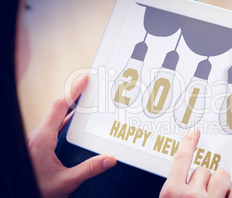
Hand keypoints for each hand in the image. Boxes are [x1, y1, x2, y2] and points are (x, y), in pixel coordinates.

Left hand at [27, 75, 116, 197]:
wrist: (19, 194)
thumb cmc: (37, 189)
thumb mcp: (65, 182)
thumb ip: (89, 170)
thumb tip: (110, 159)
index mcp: (42, 139)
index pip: (60, 107)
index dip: (73, 91)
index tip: (85, 79)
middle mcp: (38, 135)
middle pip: (59, 108)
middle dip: (75, 95)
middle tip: (91, 86)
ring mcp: (38, 140)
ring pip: (56, 117)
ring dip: (72, 107)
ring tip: (87, 100)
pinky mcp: (40, 145)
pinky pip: (55, 126)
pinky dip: (68, 119)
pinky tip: (78, 122)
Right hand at [160, 128, 231, 197]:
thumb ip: (176, 189)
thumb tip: (187, 176)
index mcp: (171, 193)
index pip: (181, 159)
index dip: (189, 142)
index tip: (194, 131)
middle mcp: (191, 196)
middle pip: (203, 169)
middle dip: (204, 180)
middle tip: (201, 197)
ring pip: (222, 176)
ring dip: (220, 186)